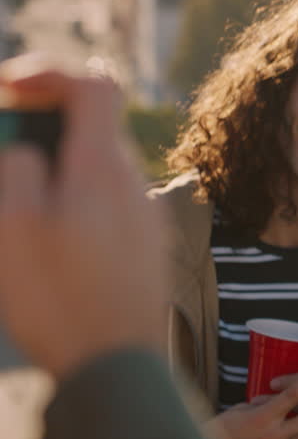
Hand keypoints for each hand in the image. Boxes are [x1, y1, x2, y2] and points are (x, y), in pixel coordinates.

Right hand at [0, 63, 170, 378]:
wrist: (119, 365)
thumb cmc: (60, 297)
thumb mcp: (13, 225)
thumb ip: (17, 166)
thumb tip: (28, 145)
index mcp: (103, 166)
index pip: (94, 85)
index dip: (48, 72)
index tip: (6, 88)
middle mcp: (132, 181)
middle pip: (89, 127)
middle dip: (38, 129)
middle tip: (0, 157)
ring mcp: (142, 213)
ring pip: (92, 167)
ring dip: (50, 170)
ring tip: (13, 210)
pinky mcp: (143, 244)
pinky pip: (102, 203)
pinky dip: (67, 202)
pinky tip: (40, 243)